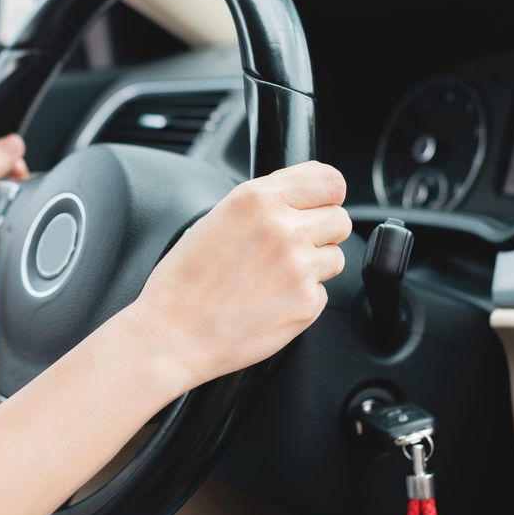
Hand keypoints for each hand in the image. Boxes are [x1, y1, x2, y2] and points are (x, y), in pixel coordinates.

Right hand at [118, 161, 350, 395]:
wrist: (173, 334)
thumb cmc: (182, 282)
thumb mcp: (214, 220)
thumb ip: (261, 205)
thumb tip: (295, 202)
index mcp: (257, 200)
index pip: (328, 180)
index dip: (325, 194)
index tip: (318, 204)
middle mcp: (284, 229)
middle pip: (340, 218)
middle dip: (321, 230)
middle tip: (290, 246)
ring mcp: (299, 267)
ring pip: (336, 255)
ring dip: (314, 264)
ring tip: (274, 276)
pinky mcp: (307, 303)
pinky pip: (322, 291)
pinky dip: (302, 296)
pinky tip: (269, 300)